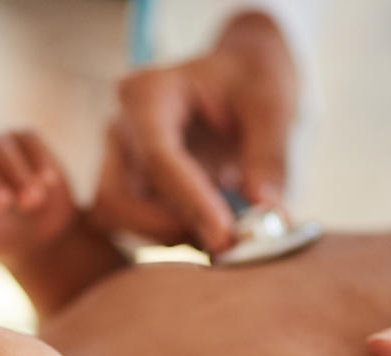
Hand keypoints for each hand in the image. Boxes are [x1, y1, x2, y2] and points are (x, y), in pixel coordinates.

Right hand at [92, 11, 296, 252]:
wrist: (241, 77)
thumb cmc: (252, 79)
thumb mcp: (272, 104)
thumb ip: (269, 156)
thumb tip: (266, 211)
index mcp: (149, 94)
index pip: (158, 159)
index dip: (190, 203)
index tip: (226, 236)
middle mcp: (123, 128)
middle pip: (118, 198)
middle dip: (166, 228)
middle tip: (225, 244)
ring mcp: (121, 161)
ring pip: (121, 219)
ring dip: (171, 237)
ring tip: (227, 236)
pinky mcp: (131, 188)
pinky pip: (136, 226)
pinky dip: (174, 237)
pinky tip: (213, 232)